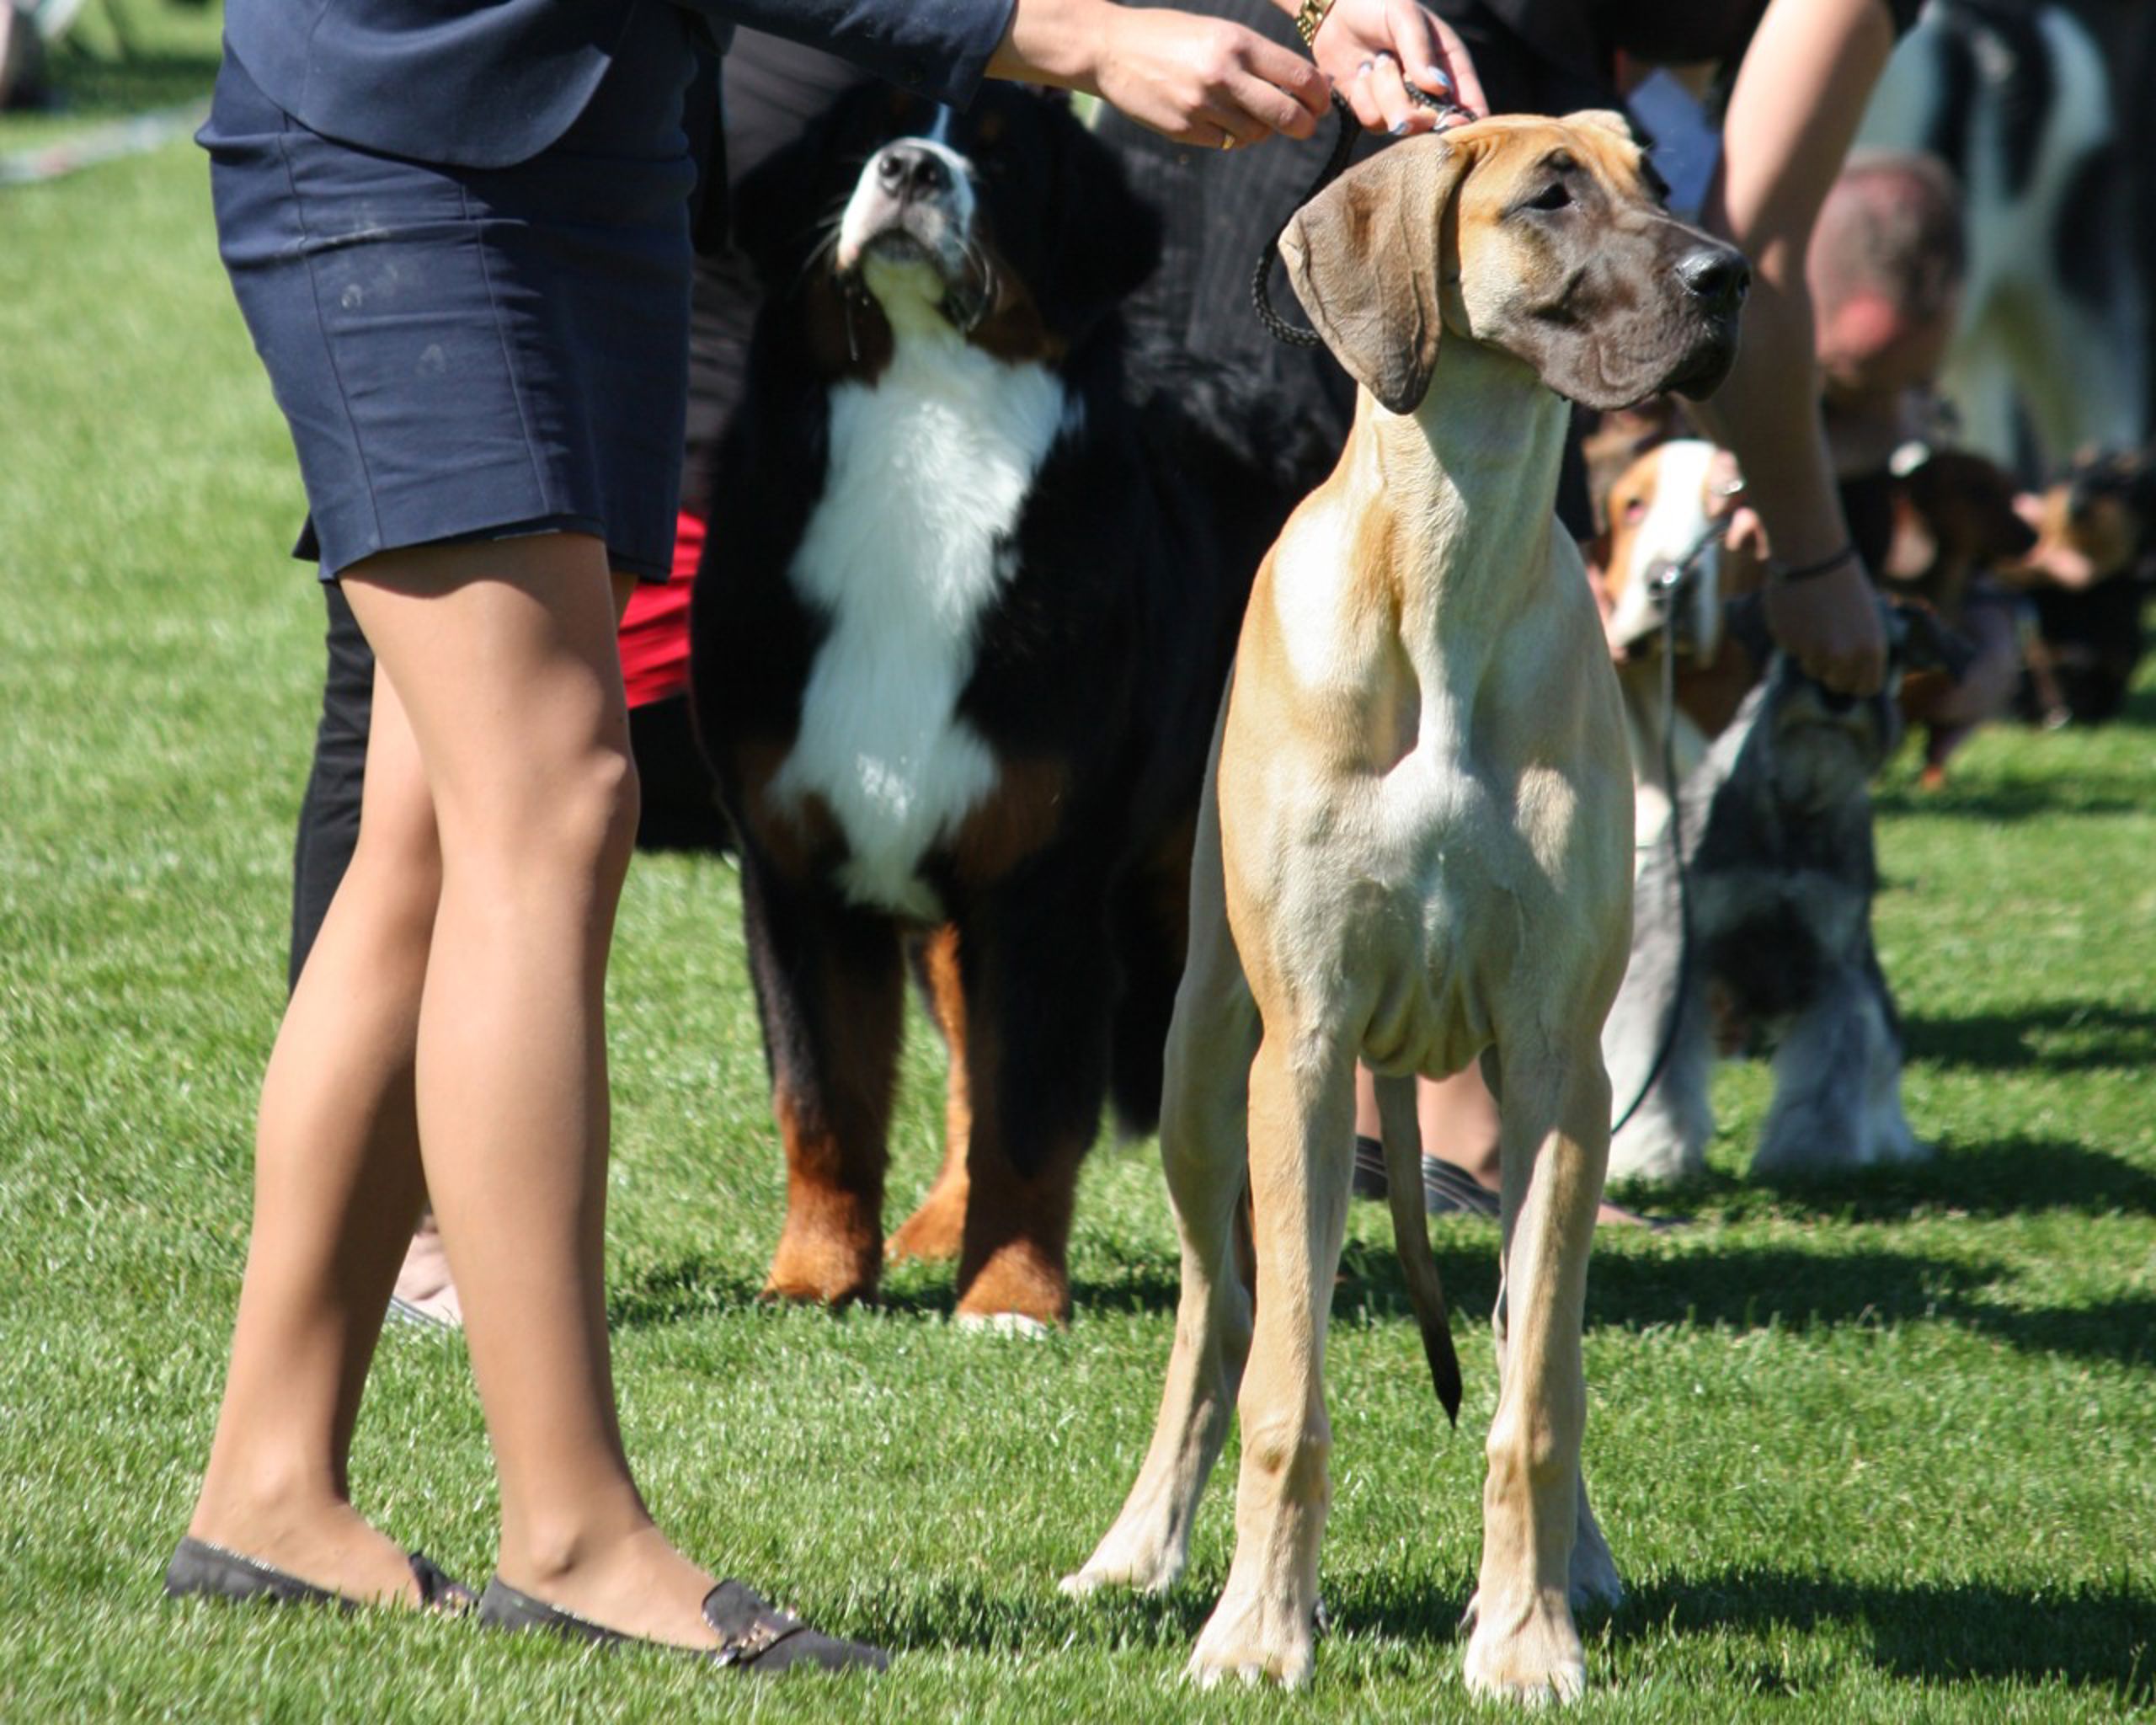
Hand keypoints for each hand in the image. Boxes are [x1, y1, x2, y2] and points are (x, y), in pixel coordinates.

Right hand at [1095, 6, 1331, 145]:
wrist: (1111, 49)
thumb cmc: (1171, 37)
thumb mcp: (1218, 32)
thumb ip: (1256, 58)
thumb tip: (1299, 85)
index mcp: (1237, 43)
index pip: (1299, 77)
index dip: (1319, 95)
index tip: (1321, 102)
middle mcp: (1223, 75)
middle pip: (1286, 115)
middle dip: (1304, 125)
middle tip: (1306, 126)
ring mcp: (1203, 106)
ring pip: (1257, 134)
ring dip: (1263, 131)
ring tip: (1253, 117)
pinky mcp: (1185, 130)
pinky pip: (1226, 142)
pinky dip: (1232, 136)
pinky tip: (1221, 120)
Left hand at [1310, 0, 1485, 134]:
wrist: (1334, 10)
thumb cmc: (1376, 4)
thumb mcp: (1404, 15)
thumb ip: (1420, 50)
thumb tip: (1439, 88)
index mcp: (1451, 65)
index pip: (1472, 107)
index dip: (1464, 122)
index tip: (1449, 120)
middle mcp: (1431, 91)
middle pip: (1434, 125)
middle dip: (1413, 108)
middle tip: (1390, 67)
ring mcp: (1403, 105)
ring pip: (1401, 124)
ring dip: (1383, 92)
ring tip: (1377, 60)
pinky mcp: (1375, 113)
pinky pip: (1374, 122)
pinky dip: (1364, 99)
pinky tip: (1361, 73)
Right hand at [1761, 556, 1886, 694]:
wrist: (1814, 557)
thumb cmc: (1846, 585)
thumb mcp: (1867, 620)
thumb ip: (1862, 651)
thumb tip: (1850, 678)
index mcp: (1872, 650)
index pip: (1867, 688)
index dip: (1857, 680)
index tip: (1851, 670)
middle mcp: (1844, 657)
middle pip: (1837, 684)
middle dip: (1833, 670)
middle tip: (1830, 645)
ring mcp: (1814, 652)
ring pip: (1812, 670)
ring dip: (1811, 654)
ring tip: (1815, 624)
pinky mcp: (1790, 644)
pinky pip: (1792, 652)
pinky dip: (1794, 639)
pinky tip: (1799, 615)